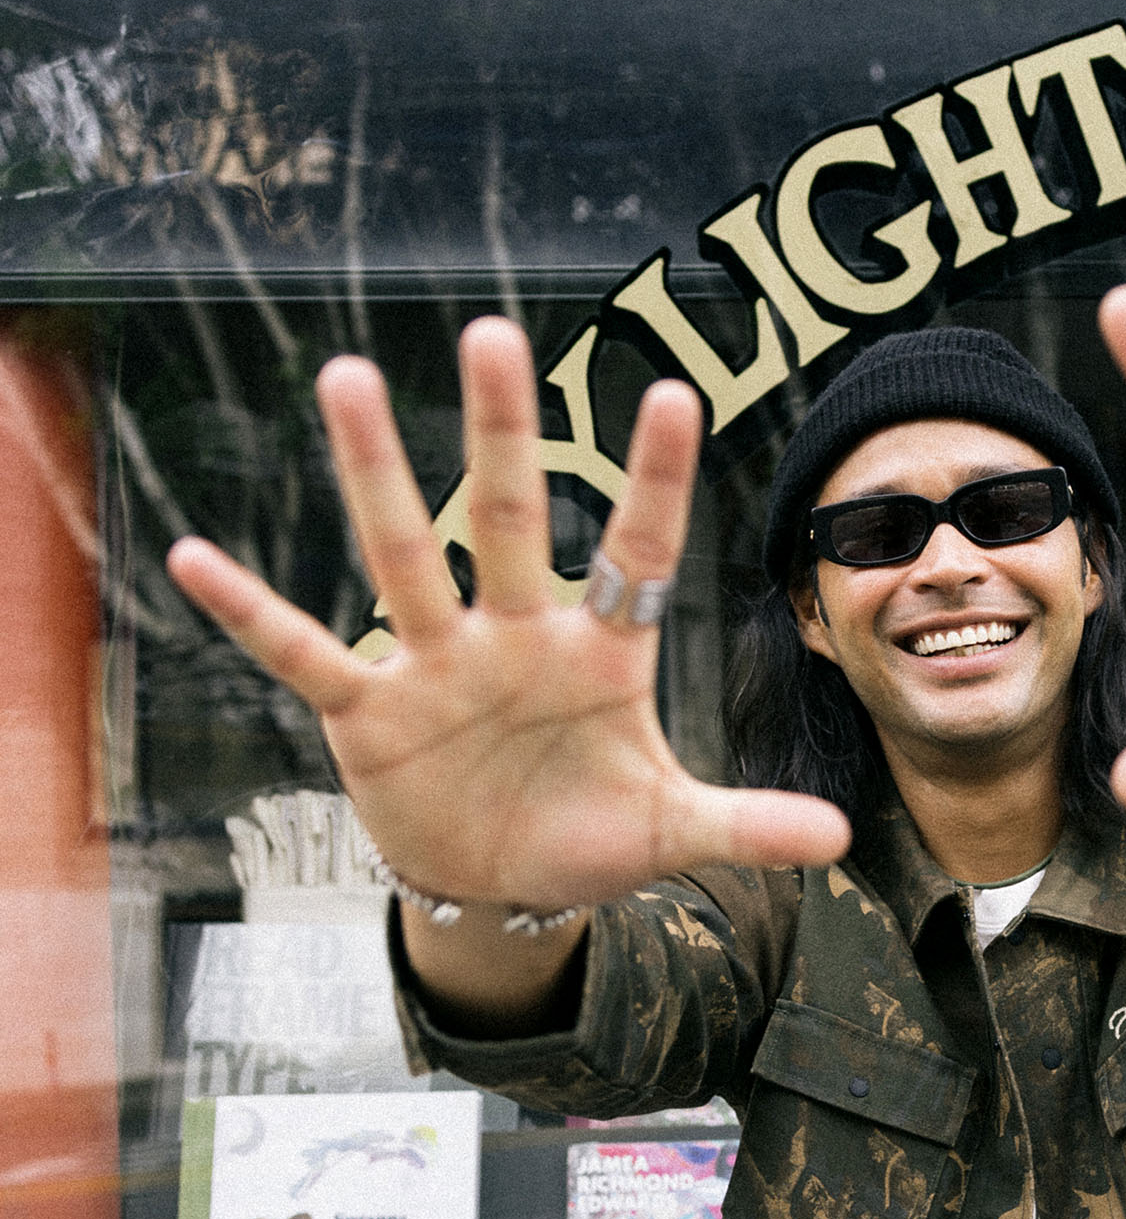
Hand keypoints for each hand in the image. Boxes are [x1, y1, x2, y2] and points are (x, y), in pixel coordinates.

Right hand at [167, 319, 849, 914]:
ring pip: (406, 557)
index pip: (633, 552)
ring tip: (350, 378)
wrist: (503, 884)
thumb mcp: (671, 831)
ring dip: (377, 477)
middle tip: (495, 334)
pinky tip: (190, 559)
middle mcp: (515, 637)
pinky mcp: (371, 713)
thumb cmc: (588, 834)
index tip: (675, 394)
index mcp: (598, 654)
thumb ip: (748, 822)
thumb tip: (843, 834)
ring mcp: (438, 667)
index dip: (652, 482)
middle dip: (504, 435)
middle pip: (509, 520)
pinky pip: (307, 654)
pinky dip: (253, 617)